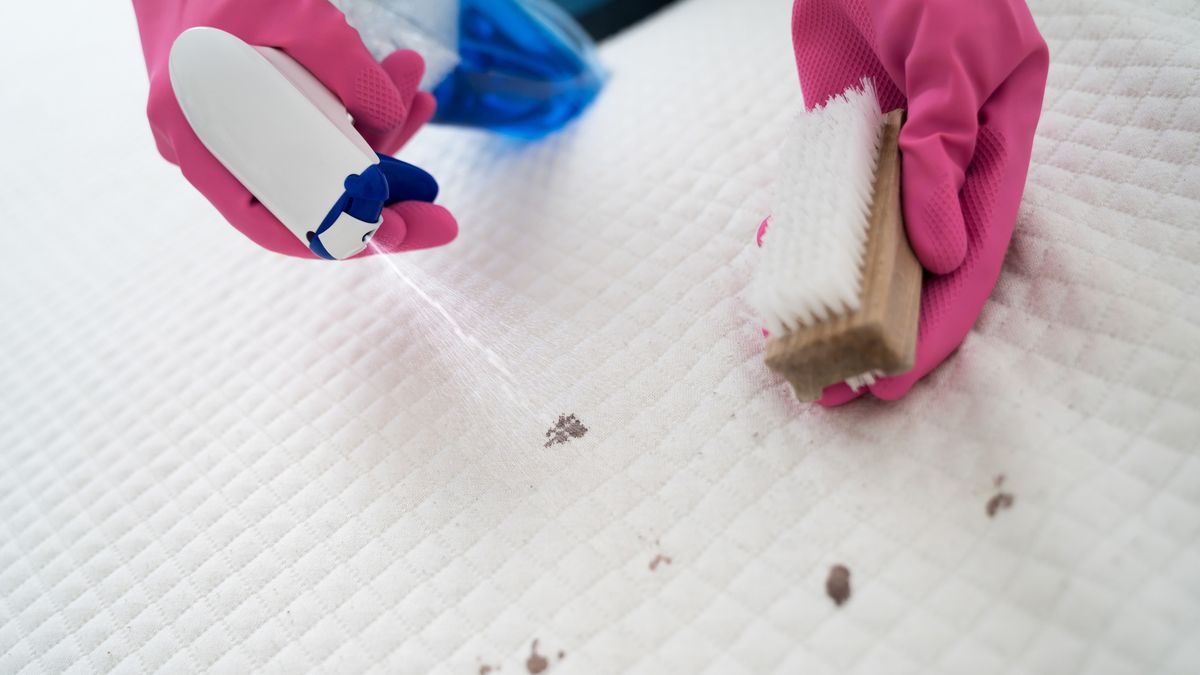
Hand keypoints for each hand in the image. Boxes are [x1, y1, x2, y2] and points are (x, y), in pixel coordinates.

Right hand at [133, 0, 456, 257]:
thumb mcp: (296, 13)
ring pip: (312, 155)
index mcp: (196, 135)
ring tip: (422, 101)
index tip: (404, 231)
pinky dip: (355, 111)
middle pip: (302, 196)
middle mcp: (206, 141)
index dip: (344, 237)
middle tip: (435, 199)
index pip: (274, 222)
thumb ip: (349, 69)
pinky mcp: (248, 101)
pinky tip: (404, 91)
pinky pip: (307, 123)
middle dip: (378, 189)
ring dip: (376, 136)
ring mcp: (226, 122)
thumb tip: (394, 116)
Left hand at [789, 0, 1048, 404]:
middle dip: (880, 330)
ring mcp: (889, 155)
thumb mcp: (954, 57)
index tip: (901, 375)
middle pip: (917, 266)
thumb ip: (945, 147)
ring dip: (834, 298)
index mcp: (993, 149)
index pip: (972, 254)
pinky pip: (822, 202)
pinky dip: (800, 237)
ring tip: (799, 352)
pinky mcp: (841, 140)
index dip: (939, 321)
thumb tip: (940, 253)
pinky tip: (774, 275)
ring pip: (865, 243)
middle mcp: (943, 164)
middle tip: (839, 388)